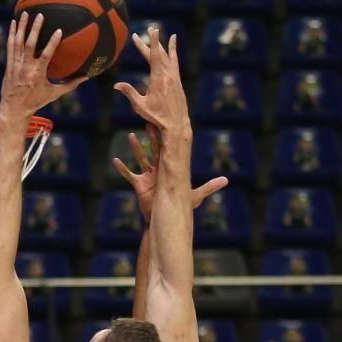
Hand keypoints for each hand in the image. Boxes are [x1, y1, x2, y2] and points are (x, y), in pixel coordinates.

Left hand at [0, 13, 86, 120]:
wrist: (14, 109)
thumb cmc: (36, 101)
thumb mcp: (54, 94)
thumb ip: (70, 85)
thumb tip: (86, 77)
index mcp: (38, 74)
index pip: (46, 55)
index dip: (52, 43)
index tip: (58, 30)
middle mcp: (26, 67)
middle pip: (29, 45)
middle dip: (34, 29)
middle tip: (39, 15)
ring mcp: (16, 65)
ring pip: (18, 42)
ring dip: (22, 27)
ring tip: (25, 13)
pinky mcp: (9, 64)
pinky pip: (10, 46)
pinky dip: (12, 34)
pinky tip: (14, 22)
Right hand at [111, 129, 229, 220]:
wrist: (165, 219)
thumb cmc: (179, 208)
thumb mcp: (195, 196)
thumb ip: (209, 188)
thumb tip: (226, 180)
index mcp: (170, 170)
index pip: (168, 150)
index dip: (167, 138)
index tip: (166, 125)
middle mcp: (159, 170)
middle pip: (154, 150)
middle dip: (151, 137)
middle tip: (148, 121)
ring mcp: (148, 177)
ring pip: (141, 159)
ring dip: (135, 148)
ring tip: (130, 135)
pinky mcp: (140, 186)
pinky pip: (129, 175)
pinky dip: (122, 168)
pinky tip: (115, 160)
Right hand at [114, 28, 189, 133]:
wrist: (176, 124)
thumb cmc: (157, 117)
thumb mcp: (140, 106)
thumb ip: (129, 92)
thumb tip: (116, 84)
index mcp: (158, 79)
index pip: (154, 56)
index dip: (152, 41)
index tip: (152, 30)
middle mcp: (168, 76)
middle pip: (159, 54)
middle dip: (153, 41)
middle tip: (149, 28)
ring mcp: (174, 78)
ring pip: (169, 56)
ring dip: (164, 44)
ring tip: (163, 33)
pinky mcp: (178, 81)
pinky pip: (175, 62)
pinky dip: (173, 53)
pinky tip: (173, 46)